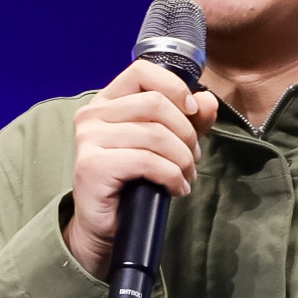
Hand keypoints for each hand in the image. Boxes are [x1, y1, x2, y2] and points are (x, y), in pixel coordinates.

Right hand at [64, 58, 220, 275]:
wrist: (104, 227)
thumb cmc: (132, 183)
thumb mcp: (165, 145)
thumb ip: (187, 120)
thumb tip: (207, 100)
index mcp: (107, 101)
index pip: (142, 71)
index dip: (174, 88)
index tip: (192, 112)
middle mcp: (93, 114)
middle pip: (156, 104)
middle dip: (186, 133)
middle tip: (192, 159)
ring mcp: (89, 139)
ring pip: (156, 134)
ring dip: (182, 159)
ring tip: (185, 176)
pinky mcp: (93, 165)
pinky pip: (147, 161)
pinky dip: (171, 176)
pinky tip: (176, 189)